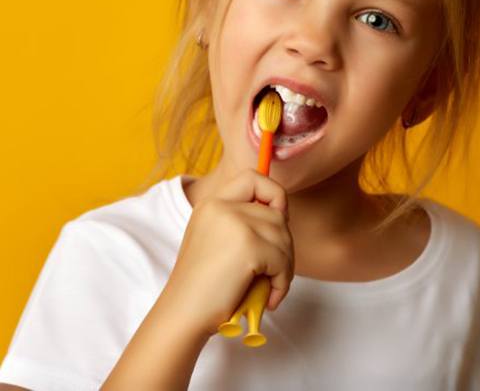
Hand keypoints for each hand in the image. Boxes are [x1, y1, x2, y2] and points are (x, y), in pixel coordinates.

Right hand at [161, 168, 293, 336]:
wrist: (183, 315)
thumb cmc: (203, 286)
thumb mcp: (216, 239)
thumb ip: (242, 221)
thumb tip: (283, 215)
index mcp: (212, 202)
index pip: (253, 177)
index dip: (274, 194)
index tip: (278, 219)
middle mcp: (222, 206)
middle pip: (276, 213)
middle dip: (283, 244)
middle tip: (273, 271)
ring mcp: (235, 223)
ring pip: (284, 236)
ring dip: (284, 266)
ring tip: (270, 287)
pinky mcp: (248, 246)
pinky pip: (283, 259)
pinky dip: (283, 282)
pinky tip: (269, 298)